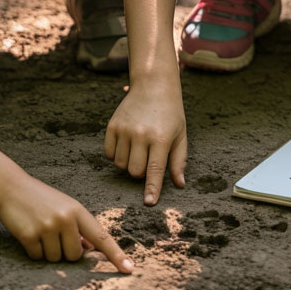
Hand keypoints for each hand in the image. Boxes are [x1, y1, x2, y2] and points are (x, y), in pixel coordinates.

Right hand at [0, 173, 133, 269]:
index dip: (116, 255)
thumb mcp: (65, 207)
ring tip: (41, 231)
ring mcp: (48, 227)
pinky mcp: (30, 235)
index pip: (101, 236)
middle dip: (65, 251)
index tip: (129, 269)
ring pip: (56, 259)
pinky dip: (34, 251)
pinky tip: (29, 233)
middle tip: (53, 233)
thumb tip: (90, 249)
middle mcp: (66, 218)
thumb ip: (79, 228)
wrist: (12, 187)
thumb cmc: (42, 199)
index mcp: (78, 211)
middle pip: (75, 256)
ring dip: (48, 251)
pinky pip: (37, 257)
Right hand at [104, 84, 186, 205]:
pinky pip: (109, 154)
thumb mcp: (181, 135)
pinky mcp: (112, 126)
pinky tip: (126, 143)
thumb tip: (179, 184)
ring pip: (120, 165)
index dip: (152, 189)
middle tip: (148, 157)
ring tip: (138, 148)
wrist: (153, 86)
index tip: (149, 203)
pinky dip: (116, 155)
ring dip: (128, 163)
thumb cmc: (171, 113)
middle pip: (134, 172)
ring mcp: (125, 130)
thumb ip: (179, 161)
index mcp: (160, 138)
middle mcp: (141, 134)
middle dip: (140, 172)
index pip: (155, 170)